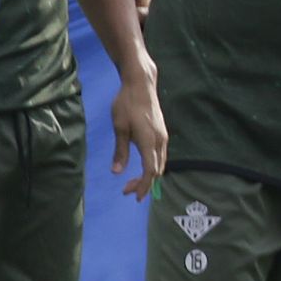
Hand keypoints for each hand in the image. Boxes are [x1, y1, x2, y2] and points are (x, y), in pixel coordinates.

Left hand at [111, 63, 167, 200]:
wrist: (141, 85)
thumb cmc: (127, 104)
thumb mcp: (119, 127)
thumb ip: (120, 150)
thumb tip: (117, 172)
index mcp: (149, 140)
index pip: (150, 170)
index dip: (143, 185)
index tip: (133, 195)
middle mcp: (160, 140)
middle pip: (157, 170)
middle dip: (144, 183)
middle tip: (127, 191)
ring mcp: (163, 136)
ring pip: (160, 163)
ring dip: (149, 175)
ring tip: (133, 182)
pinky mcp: (162, 132)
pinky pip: (160, 155)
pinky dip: (152, 166)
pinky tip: (142, 166)